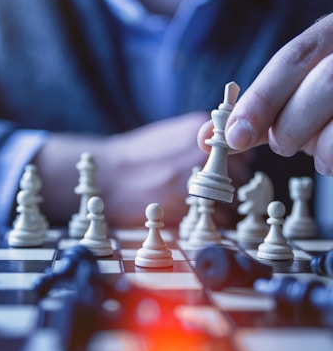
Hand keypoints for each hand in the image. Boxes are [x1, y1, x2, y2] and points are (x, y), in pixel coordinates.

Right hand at [34, 112, 251, 227]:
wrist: (109, 175)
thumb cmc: (137, 156)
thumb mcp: (170, 134)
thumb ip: (200, 141)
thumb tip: (225, 152)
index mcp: (200, 130)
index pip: (242, 150)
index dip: (234, 164)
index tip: (224, 172)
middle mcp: (203, 153)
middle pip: (240, 175)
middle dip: (229, 185)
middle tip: (210, 191)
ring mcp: (197, 179)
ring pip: (232, 198)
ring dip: (223, 204)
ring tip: (201, 204)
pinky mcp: (188, 206)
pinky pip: (220, 218)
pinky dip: (214, 221)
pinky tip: (195, 214)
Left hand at [199, 13, 332, 174]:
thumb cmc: (319, 105)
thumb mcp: (284, 105)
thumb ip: (250, 118)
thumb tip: (204, 138)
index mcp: (326, 38)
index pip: (291, 59)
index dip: (261, 100)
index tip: (236, 137)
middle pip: (323, 81)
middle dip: (291, 124)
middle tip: (282, 144)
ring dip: (317, 143)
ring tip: (314, 155)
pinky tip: (330, 160)